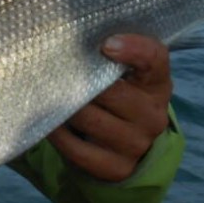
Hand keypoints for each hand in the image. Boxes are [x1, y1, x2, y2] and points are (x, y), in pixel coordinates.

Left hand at [47, 34, 172, 181]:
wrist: (126, 144)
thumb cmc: (117, 94)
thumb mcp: (123, 72)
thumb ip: (108, 52)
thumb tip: (69, 34)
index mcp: (157, 83)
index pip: (155, 59)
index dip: (134, 50)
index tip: (105, 45)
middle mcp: (152, 115)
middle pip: (112, 92)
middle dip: (81, 80)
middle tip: (52, 69)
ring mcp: (136, 145)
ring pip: (90, 120)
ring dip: (65, 106)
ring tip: (46, 94)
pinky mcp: (116, 168)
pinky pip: (77, 150)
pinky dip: (58, 134)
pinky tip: (48, 122)